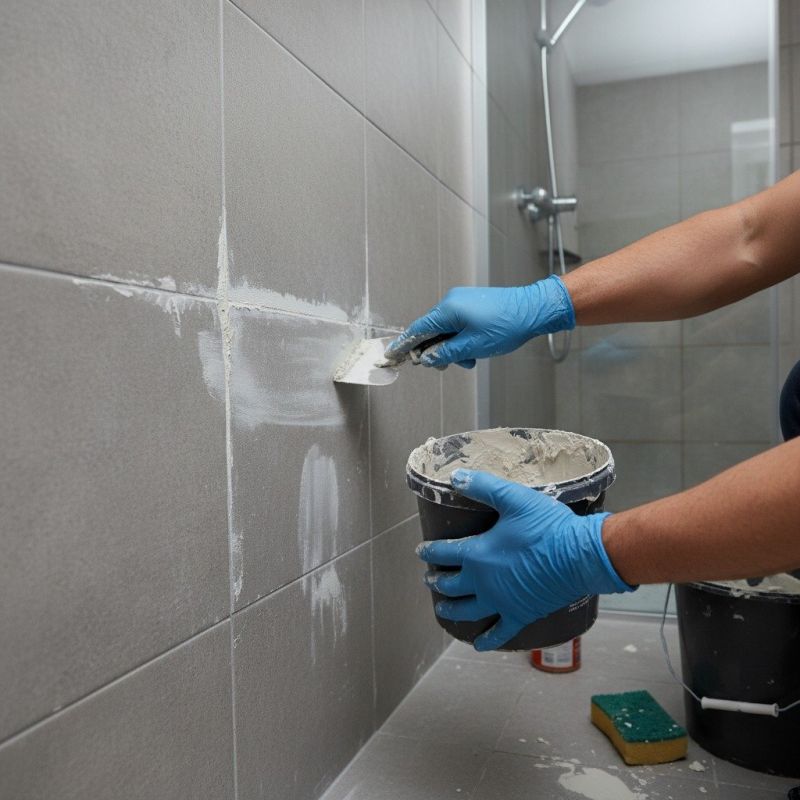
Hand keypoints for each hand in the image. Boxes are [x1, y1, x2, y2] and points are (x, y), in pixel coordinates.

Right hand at [384, 275, 574, 368]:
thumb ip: (446, 353)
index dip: (403, 345)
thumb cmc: (507, 325)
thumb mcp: (473, 346)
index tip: (391, 356)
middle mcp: (452, 301)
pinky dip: (462, 339)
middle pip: (432, 331)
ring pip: (447, 330)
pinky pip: (458, 324)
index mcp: (448, 309)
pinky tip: (475, 350)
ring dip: (453, 348)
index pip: (417, 329)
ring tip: (471, 359)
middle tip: (447, 365)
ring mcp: (463, 301)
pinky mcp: (473, 304)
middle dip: (437, 351)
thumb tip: (427, 359)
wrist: (534, 308)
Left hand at [416, 469, 633, 650]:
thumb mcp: (513, 499)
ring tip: (443, 609)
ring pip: (467, 610)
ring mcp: (501, 601)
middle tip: (430, 579)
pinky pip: (500, 632)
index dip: (430, 551)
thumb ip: (483, 487)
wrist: (580, 556)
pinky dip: (488, 639)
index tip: (422, 552)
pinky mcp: (521, 613)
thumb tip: (455, 477)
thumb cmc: (547, 526)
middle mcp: (483, 582)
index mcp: (477, 554)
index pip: (444, 553)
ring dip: (452, 610)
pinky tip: (479, 644)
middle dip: (437, 581)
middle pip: (451, 585)